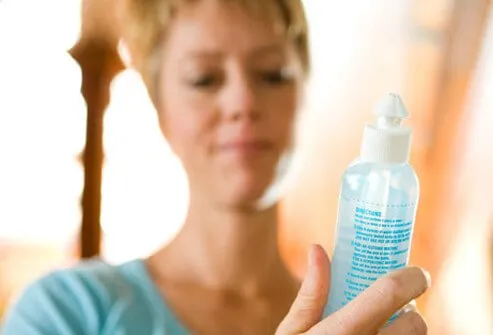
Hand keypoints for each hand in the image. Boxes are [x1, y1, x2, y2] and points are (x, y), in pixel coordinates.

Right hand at [276, 245, 429, 334]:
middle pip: (416, 324)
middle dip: (412, 311)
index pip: (389, 292)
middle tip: (397, 309)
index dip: (411, 277)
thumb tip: (317, 248)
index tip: (416, 273)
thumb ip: (310, 293)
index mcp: (340, 332)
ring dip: (410, 334)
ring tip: (388, 332)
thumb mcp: (291, 332)